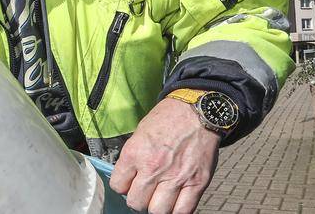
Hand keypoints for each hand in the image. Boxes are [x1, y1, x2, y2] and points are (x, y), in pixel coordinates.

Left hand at [109, 98, 220, 213]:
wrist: (196, 111)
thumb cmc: (168, 119)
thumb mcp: (140, 134)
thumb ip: (132, 158)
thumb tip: (127, 179)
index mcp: (135, 153)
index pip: (117, 185)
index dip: (122, 185)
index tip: (128, 182)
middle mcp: (153, 168)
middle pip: (136, 203)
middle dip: (138, 199)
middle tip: (144, 191)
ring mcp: (176, 178)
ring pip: (157, 211)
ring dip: (156, 207)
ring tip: (159, 197)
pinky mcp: (197, 183)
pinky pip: (183, 211)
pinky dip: (177, 210)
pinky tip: (175, 201)